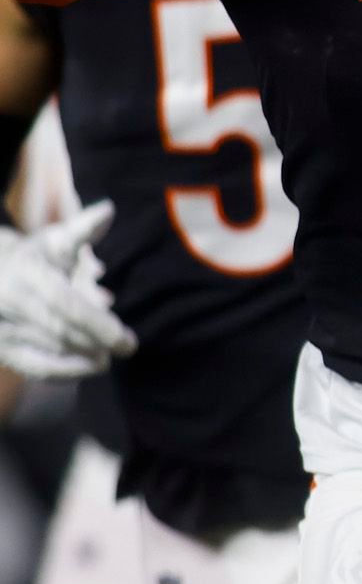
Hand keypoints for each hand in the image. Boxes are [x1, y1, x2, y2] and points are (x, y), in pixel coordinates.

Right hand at [0, 203, 130, 379]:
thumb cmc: (34, 257)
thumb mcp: (55, 239)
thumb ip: (83, 229)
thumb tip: (108, 210)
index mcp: (28, 275)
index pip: (68, 306)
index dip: (99, 325)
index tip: (127, 340)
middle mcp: (12, 304)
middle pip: (61, 333)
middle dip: (96, 342)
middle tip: (126, 348)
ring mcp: (2, 329)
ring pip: (48, 352)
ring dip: (82, 359)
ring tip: (109, 359)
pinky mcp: (1, 349)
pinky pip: (32, 368)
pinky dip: (62, 373)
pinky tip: (88, 369)